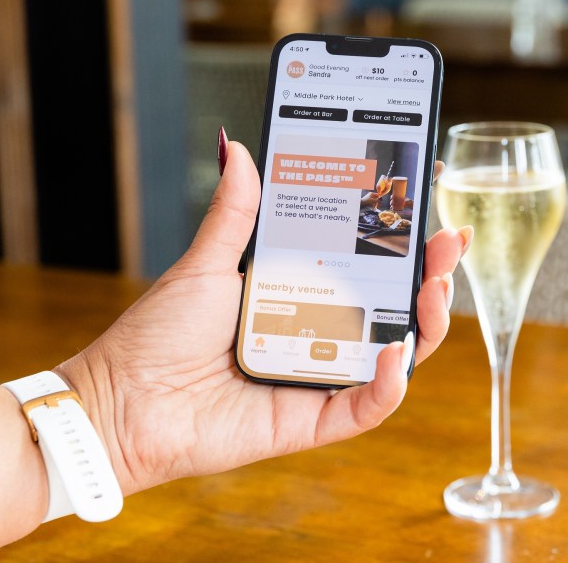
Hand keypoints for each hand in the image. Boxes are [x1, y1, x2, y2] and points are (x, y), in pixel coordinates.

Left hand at [56, 142, 470, 494]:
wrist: (119, 403)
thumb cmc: (156, 336)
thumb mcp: (204, 264)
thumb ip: (235, 212)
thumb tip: (238, 147)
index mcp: (298, 294)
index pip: (365, 262)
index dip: (403, 237)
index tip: (428, 200)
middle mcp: (316, 335)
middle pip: (392, 305)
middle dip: (430, 271)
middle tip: (448, 239)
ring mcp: (318, 379)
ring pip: (394, 354)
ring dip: (426, 322)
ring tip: (434, 285)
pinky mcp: (310, 420)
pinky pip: (364, 407)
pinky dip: (389, 384)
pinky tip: (396, 352)